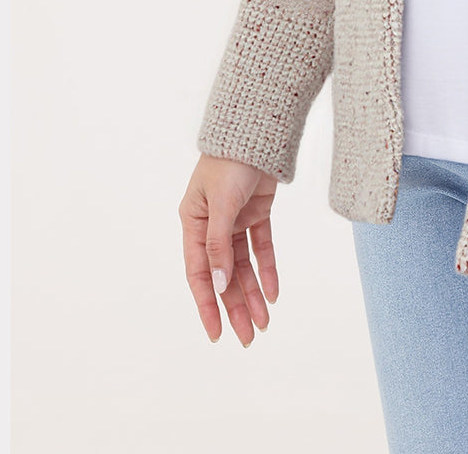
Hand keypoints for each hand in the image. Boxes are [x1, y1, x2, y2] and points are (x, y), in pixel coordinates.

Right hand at [179, 153, 280, 344]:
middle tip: (247, 338)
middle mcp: (212, 226)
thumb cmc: (230, 162)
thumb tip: (220, 285)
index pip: (200, 274)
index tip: (216, 334)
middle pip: (224, 276)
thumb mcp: (220, 204)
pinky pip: (262, 248)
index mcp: (193, 223)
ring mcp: (235, 220)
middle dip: (235, 307)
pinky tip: (275, 292)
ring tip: (265, 323)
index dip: (208, 305)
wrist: (257, 129)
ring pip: (243, 266)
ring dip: (253, 293)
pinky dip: (268, 269)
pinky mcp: (257, 212)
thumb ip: (219, 245)